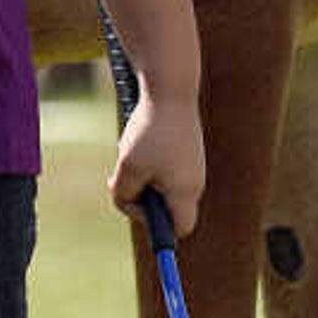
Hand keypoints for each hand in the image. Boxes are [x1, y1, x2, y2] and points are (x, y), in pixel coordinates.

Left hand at [108, 90, 205, 239]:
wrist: (170, 88)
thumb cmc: (151, 130)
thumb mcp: (128, 168)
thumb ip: (124, 194)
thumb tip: (126, 200)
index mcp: (185, 192)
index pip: (180, 229)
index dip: (158, 228)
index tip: (137, 205)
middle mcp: (194, 182)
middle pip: (166, 209)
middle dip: (141, 197)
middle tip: (126, 177)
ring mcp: (192, 165)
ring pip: (160, 187)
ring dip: (141, 177)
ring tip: (133, 153)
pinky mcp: (185, 150)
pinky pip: (162, 168)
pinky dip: (147, 161)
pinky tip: (141, 139)